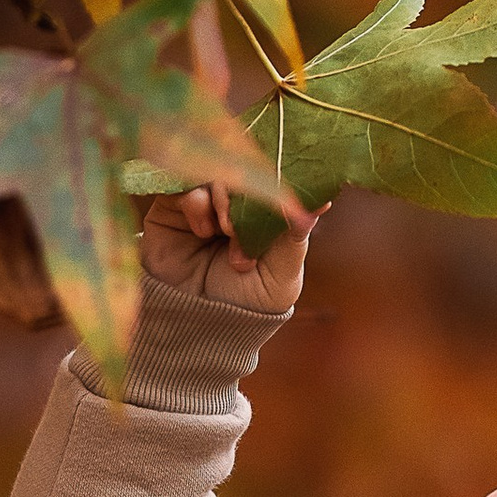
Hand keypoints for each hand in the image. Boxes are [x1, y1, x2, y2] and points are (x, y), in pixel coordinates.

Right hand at [140, 182, 317, 315]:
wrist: (195, 327)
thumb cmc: (245, 306)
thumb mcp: (280, 277)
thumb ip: (295, 238)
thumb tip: (322, 202)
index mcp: (267, 214)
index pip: (276, 178)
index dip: (278, 179)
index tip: (281, 192)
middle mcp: (237, 203)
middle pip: (245, 168)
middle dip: (247, 193)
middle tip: (241, 226)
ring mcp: (206, 202)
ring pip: (216, 171)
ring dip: (224, 198)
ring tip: (223, 231)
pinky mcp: (174, 206)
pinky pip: (186, 183)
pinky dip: (197, 201)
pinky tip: (202, 229)